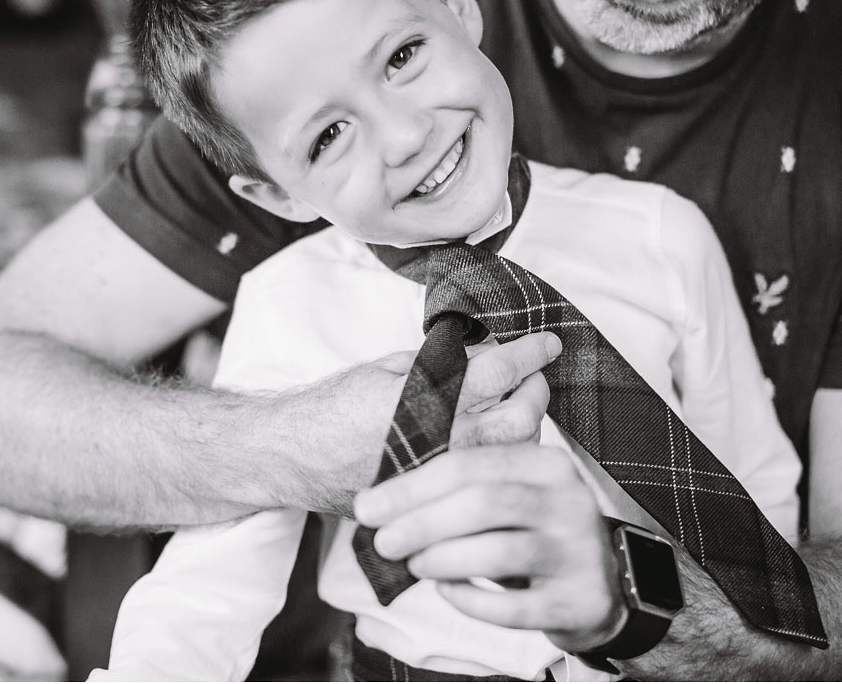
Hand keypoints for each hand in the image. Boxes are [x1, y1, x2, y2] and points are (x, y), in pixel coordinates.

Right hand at [325, 332, 556, 516]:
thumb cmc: (332, 406)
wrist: (292, 456)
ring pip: (510, 454)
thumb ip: (438, 362)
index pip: (498, 372)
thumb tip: (484, 356)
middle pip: (519, 419)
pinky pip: (485, 477)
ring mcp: (441, 475)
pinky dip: (502, 456)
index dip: (530, 353)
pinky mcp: (435, 498)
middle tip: (537, 375)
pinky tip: (498, 442)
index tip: (549, 342)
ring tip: (521, 406)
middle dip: (537, 392)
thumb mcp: (387, 367)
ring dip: (527, 427)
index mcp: (426, 398)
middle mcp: (439, 441)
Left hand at [353, 443, 624, 652]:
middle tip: (384, 541)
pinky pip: (513, 606)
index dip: (411, 487)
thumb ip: (461, 490)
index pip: (469, 465)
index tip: (369, 507)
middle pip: (483, 503)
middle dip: (422, 522)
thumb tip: (380, 503)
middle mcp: (568, 501)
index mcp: (546, 464)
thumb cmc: (536, 534)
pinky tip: (448, 591)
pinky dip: (470, 600)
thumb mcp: (512, 497)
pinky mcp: (578, 601)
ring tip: (415, 565)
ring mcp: (578, 552)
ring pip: (498, 551)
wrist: (605, 587)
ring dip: (443, 558)